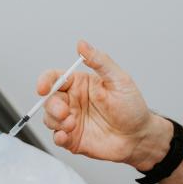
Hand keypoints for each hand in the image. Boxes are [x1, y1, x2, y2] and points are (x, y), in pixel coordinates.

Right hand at [38, 40, 171, 169]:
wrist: (139, 137)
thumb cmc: (132, 108)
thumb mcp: (119, 80)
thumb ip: (100, 61)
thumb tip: (82, 44)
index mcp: (80, 84)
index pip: (55, 78)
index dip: (45, 81)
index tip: (43, 88)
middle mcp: (73, 101)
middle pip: (49, 100)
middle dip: (52, 105)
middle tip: (65, 112)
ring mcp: (71, 120)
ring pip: (49, 119)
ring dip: (55, 121)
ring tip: (72, 124)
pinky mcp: (73, 139)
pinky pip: (56, 138)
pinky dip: (57, 137)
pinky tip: (65, 136)